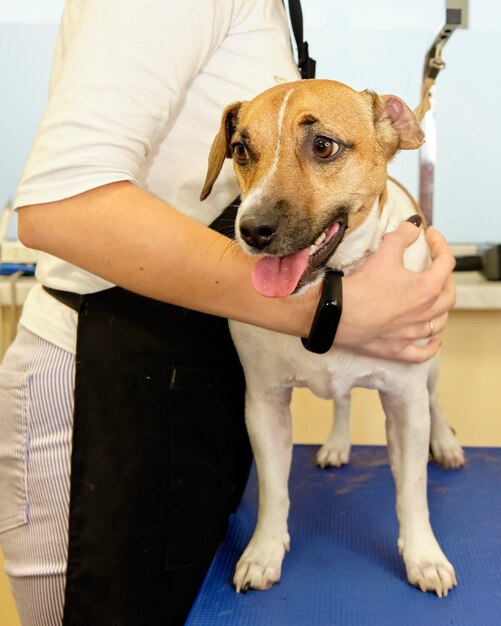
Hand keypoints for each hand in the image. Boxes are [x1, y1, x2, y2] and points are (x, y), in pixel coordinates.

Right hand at [335, 221, 455, 361]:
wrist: (338, 314)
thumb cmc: (362, 285)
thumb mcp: (384, 251)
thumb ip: (403, 235)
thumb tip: (413, 226)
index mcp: (427, 288)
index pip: (446, 263)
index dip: (440, 244)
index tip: (429, 234)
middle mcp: (425, 312)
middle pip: (449, 295)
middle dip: (446, 278)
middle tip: (435, 267)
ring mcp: (412, 333)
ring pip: (439, 323)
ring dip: (441, 310)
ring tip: (435, 301)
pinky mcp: (397, 349)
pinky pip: (422, 352)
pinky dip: (431, 346)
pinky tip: (434, 340)